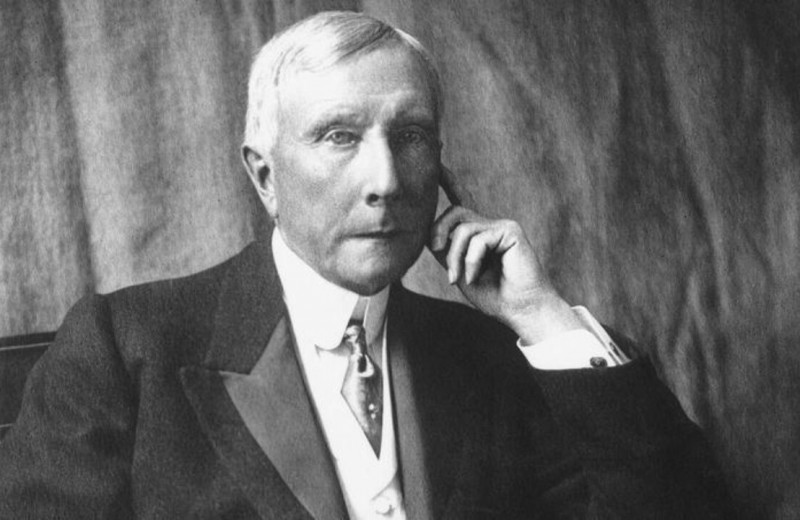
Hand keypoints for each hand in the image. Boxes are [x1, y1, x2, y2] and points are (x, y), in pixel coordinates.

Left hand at [430, 169, 582, 342]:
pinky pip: (477, 239)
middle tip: (440, 261)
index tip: (438, 164)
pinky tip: (475, 277)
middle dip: (438, 236)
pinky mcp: (510, 231)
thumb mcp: (460, 271)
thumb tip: (428, 234)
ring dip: (454, 257)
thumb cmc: (494, 296)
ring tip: (458, 278)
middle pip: (453, 213)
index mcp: (478, 234)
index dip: (449, 181)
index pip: (462, 201)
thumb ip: (445, 250)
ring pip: (462, 228)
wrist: (521, 310)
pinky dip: (471, 262)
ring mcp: (501, 226)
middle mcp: (489, 225)